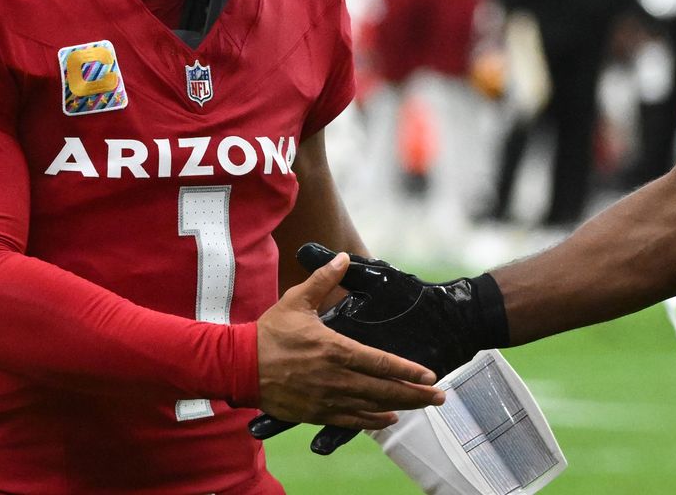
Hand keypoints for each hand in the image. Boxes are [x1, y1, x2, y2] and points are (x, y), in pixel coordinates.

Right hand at [255, 251, 446, 438]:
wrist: (236, 365)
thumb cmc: (269, 332)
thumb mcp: (297, 299)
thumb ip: (324, 278)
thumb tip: (344, 256)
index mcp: (334, 349)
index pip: (380, 363)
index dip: (408, 371)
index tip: (429, 375)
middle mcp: (334, 378)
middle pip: (383, 390)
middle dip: (415, 394)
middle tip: (439, 396)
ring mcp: (324, 399)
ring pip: (370, 408)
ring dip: (399, 408)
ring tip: (420, 407)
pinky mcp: (313, 413)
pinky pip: (348, 420)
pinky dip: (370, 420)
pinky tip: (386, 419)